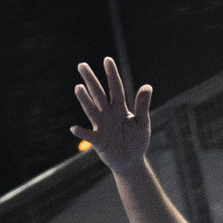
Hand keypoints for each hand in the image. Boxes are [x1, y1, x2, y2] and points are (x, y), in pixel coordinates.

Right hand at [73, 57, 151, 176]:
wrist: (131, 162)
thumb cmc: (137, 141)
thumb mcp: (143, 123)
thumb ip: (143, 106)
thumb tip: (147, 86)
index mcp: (120, 108)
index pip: (115, 88)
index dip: (112, 74)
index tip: (107, 60)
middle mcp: (108, 114)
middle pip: (98, 94)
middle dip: (91, 80)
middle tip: (82, 65)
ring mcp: (101, 126)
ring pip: (92, 110)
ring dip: (85, 100)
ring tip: (78, 87)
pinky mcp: (98, 141)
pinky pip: (89, 135)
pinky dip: (81, 132)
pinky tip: (74, 128)